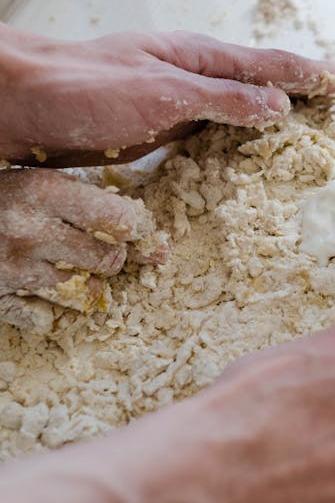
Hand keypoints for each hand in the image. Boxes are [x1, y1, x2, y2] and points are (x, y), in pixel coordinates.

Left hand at [0, 26, 334, 166]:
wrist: (15, 102)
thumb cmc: (82, 90)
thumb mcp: (161, 94)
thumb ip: (222, 98)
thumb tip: (279, 104)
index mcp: (196, 57)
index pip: (267, 65)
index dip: (307, 75)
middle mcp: (186, 76)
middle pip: (254, 83)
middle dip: (295, 92)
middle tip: (332, 104)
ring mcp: (167, 101)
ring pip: (231, 108)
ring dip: (266, 116)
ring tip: (298, 127)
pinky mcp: (147, 127)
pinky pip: (204, 131)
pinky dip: (231, 139)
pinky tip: (235, 152)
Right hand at [0, 169, 164, 328]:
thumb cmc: (1, 197)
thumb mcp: (40, 182)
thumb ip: (91, 202)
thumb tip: (152, 241)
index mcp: (43, 192)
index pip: (118, 218)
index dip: (131, 226)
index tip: (125, 228)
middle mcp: (29, 232)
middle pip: (107, 259)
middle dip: (112, 256)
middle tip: (97, 248)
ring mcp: (13, 270)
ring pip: (82, 292)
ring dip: (84, 282)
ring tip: (65, 264)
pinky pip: (46, 319)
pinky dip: (50, 310)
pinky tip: (39, 289)